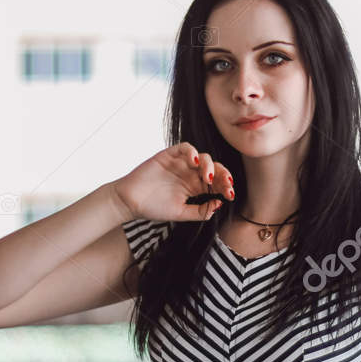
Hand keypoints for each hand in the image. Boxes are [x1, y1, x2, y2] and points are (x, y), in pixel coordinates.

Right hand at [112, 141, 233, 222]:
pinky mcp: (169, 155)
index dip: (226, 187)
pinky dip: (192, 152)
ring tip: (208, 178)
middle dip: (223, 175)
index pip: (217, 183)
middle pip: (214, 168)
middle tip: (226, 184)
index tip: (230, 195)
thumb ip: (200, 211)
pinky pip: (185, 148)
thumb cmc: (153, 208)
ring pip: (203, 157)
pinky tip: (194, 163)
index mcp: (196, 187)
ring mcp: (180, 163)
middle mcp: (190, 174)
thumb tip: (220, 204)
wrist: (130, 202)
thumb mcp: (181, 214)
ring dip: (209, 166)